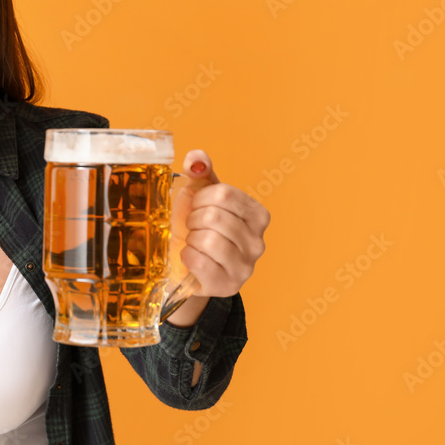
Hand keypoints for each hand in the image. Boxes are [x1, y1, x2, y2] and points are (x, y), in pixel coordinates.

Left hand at [172, 150, 270, 297]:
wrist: (186, 266)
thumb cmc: (197, 227)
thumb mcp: (200, 195)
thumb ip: (200, 171)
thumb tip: (197, 158)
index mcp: (257, 215)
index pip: (225, 194)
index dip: (200, 197)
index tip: (195, 205)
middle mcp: (258, 242)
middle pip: (216, 216)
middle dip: (193, 219)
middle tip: (192, 226)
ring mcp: (246, 267)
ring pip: (209, 240)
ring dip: (190, 238)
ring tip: (192, 241)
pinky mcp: (228, 285)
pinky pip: (201, 263)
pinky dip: (187, 257)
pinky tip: (190, 257)